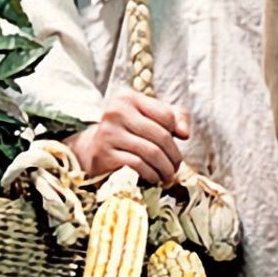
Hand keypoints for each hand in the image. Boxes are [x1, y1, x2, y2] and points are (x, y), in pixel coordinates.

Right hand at [66, 89, 190, 183]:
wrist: (93, 149)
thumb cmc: (129, 130)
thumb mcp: (152, 116)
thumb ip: (176, 117)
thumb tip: (185, 134)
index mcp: (128, 97)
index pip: (166, 115)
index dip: (176, 131)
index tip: (178, 142)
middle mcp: (115, 112)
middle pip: (160, 135)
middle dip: (174, 155)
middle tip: (177, 167)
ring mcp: (107, 133)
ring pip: (150, 152)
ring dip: (165, 168)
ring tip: (169, 175)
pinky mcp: (103, 154)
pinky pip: (137, 164)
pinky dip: (150, 174)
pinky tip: (154, 178)